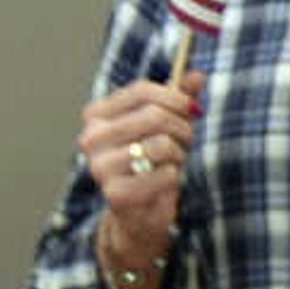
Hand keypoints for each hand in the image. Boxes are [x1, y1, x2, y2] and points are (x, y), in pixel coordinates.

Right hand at [78, 41, 203, 275]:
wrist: (138, 212)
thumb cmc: (150, 162)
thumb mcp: (165, 125)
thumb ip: (179, 99)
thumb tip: (198, 75)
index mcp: (97, 115)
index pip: (141, 91)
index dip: (174, 97)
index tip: (190, 108)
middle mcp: (91, 138)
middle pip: (154, 115)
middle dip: (181, 128)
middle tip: (185, 141)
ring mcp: (100, 167)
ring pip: (162, 145)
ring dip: (179, 155)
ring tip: (172, 163)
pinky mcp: (116, 193)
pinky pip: (165, 174)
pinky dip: (174, 177)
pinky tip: (164, 183)